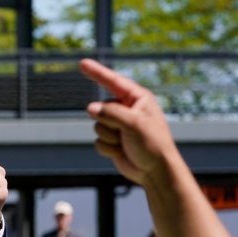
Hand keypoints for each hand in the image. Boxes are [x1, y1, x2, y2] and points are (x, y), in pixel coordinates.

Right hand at [79, 59, 180, 187]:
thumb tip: (90, 108)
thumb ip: (110, 113)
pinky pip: (98, 141)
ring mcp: (118, 125)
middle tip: (126, 133)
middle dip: (109, 123)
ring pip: (97, 126)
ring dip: (109, 138)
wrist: (155, 171)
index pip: (113, 82)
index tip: (82, 63)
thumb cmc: (152, 144)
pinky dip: (108, 149)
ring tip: (126, 143)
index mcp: (137, 98)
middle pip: (101, 110)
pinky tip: (122, 152)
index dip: (96, 72)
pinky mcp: (112, 140)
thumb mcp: (133, 123)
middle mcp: (126, 109)